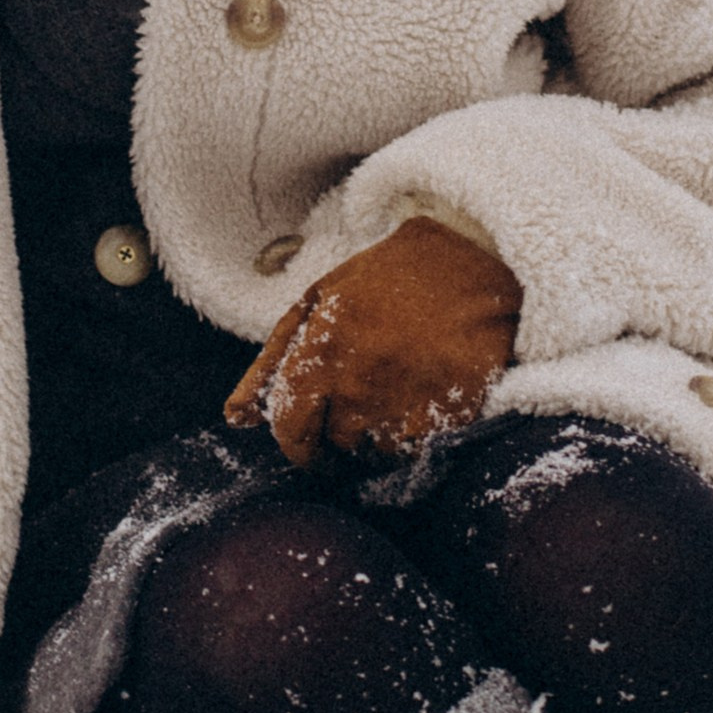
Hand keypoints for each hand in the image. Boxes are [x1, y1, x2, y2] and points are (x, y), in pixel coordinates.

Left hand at [226, 218, 520, 466]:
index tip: (313, 435)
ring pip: (374, 455)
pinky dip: (417, 437)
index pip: (290, 433)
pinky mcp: (452, 416)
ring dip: (379, 436)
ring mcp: (405, 404)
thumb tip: (235, 418)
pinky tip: (424, 396)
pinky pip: (417, 453)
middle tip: (362, 401)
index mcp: (320, 354)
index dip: (298, 441)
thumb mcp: (320, 301)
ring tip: (397, 390)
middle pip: (333, 449)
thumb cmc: (390, 278)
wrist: (477, 256)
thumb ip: (273, 362)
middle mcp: (357, 386)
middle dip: (339, 436)